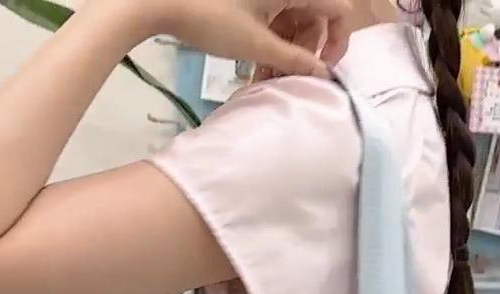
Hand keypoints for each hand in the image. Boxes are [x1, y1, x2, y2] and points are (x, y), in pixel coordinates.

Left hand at [148, 0, 351, 77]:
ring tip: (267, 79)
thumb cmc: (212, 19)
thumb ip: (295, 61)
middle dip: (305, 52)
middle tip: (286, 78)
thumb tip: (324, 75)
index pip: (339, 10)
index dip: (338, 40)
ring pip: (293, 21)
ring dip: (286, 52)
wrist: (160, 0)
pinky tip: (257, 67)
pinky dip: (270, 43)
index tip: (323, 67)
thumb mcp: (257, 44)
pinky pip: (273, 18)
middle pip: (315, 18)